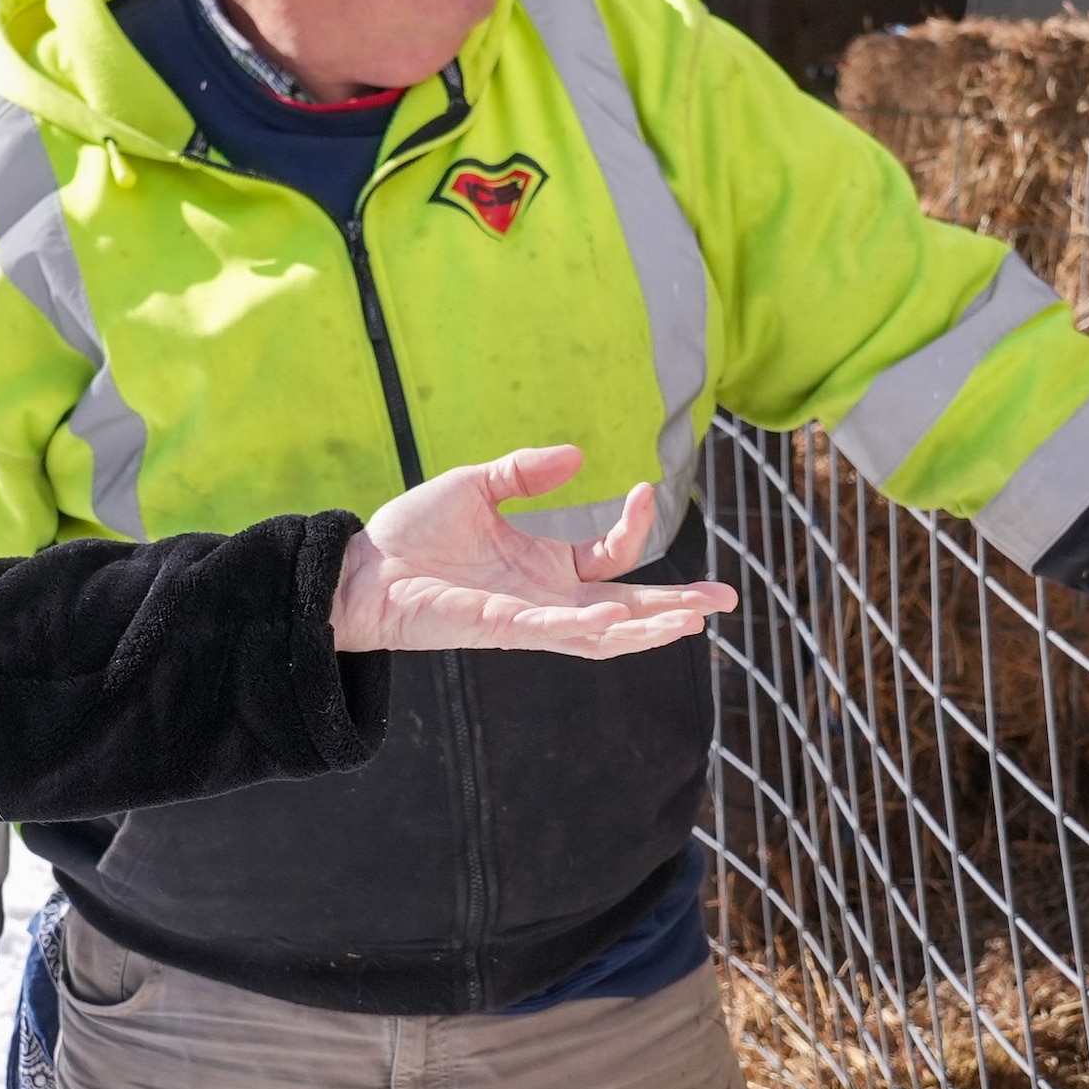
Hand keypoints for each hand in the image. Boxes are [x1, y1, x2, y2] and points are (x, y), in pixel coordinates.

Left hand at [335, 445, 737, 658]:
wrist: (362, 567)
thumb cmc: (412, 533)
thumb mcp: (477, 485)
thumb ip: (526, 472)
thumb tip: (580, 455)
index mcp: (547, 567)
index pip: (612, 558)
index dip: (634, 527)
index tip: (643, 487)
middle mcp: (546, 599)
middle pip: (626, 608)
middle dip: (676, 606)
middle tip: (726, 599)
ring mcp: (527, 619)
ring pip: (603, 633)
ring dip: (649, 629)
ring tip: (695, 620)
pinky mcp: (501, 629)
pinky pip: (554, 633)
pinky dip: (589, 628)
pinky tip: (622, 621)